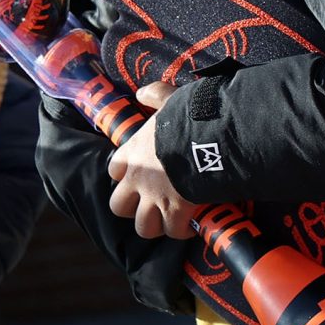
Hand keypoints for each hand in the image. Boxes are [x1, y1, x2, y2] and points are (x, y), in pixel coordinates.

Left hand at [107, 83, 195, 240]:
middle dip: (133, 208)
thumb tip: (142, 93)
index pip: (113, 171)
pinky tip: (193, 222)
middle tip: (151, 203)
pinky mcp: (176, 213)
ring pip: (143, 227)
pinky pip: (174, 231)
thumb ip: (155, 95)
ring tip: (171, 219)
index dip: (124, 175)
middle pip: (118, 207)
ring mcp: (155, 199)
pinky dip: (183, 229)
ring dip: (157, 224)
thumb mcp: (170, 100)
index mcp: (132, 153)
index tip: (138, 175)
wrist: (210, 139)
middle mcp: (138, 180)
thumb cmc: (190, 117)